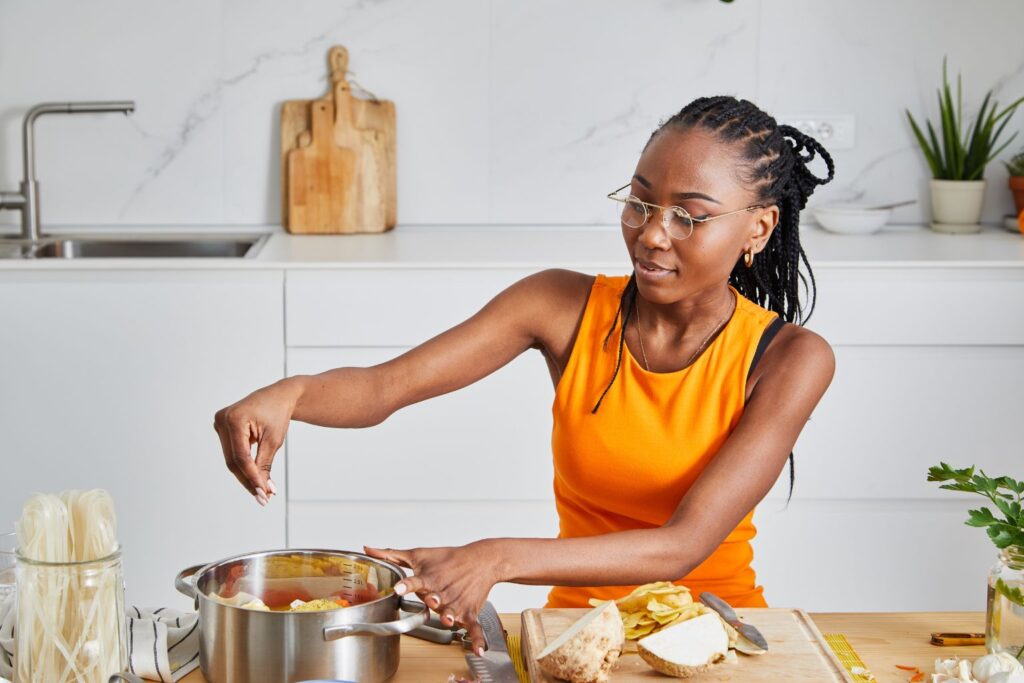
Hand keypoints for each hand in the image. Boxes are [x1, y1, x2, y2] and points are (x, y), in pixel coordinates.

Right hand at [213, 378, 303, 503]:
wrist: (278, 396)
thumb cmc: (278, 414)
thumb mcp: (274, 440)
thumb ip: (265, 464)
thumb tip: (263, 490)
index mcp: (235, 419)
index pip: (241, 456)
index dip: (252, 477)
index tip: (263, 493)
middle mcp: (222, 420)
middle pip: (233, 461)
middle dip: (248, 480)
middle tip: (263, 498)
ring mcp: (220, 424)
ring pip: (231, 460)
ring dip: (246, 476)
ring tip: (262, 492)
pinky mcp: (222, 429)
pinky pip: (232, 453)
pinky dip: (244, 466)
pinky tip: (255, 479)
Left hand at [364, 542, 503, 655]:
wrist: (480, 559)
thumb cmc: (447, 558)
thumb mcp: (418, 554)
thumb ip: (391, 555)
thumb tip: (367, 549)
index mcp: (428, 579)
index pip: (414, 581)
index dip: (406, 585)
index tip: (398, 588)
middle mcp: (442, 592)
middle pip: (434, 599)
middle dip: (433, 600)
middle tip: (432, 599)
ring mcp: (456, 603)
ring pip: (452, 612)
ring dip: (451, 616)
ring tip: (450, 619)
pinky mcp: (469, 612)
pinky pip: (473, 627)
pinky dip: (477, 638)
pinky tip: (478, 649)